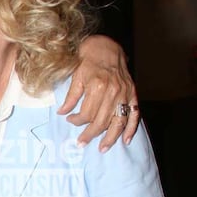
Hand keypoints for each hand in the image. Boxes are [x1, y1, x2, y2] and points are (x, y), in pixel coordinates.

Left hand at [60, 35, 138, 150]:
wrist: (107, 47)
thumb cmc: (89, 60)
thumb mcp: (76, 76)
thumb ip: (71, 96)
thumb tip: (62, 112)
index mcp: (98, 86)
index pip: (87, 113)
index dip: (76, 120)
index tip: (70, 121)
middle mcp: (113, 91)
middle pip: (101, 121)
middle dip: (90, 134)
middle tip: (81, 143)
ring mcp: (125, 93)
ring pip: (118, 121)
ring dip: (111, 137)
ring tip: (102, 148)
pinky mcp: (133, 93)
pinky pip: (134, 113)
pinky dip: (131, 128)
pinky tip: (126, 140)